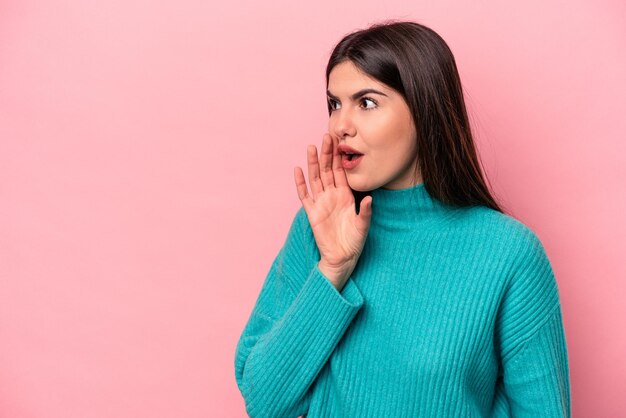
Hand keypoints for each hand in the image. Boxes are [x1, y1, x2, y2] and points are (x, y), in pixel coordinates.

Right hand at [294, 133, 372, 286]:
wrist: (342, 257)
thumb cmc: (355, 241)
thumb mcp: (364, 226)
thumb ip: (366, 212)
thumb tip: (370, 199)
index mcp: (346, 195)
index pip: (341, 171)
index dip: (339, 157)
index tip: (338, 141)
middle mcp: (332, 196)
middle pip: (327, 170)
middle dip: (327, 154)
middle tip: (326, 136)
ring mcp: (321, 203)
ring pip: (316, 179)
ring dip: (313, 164)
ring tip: (311, 148)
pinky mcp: (312, 213)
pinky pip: (304, 196)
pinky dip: (300, 183)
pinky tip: (297, 170)